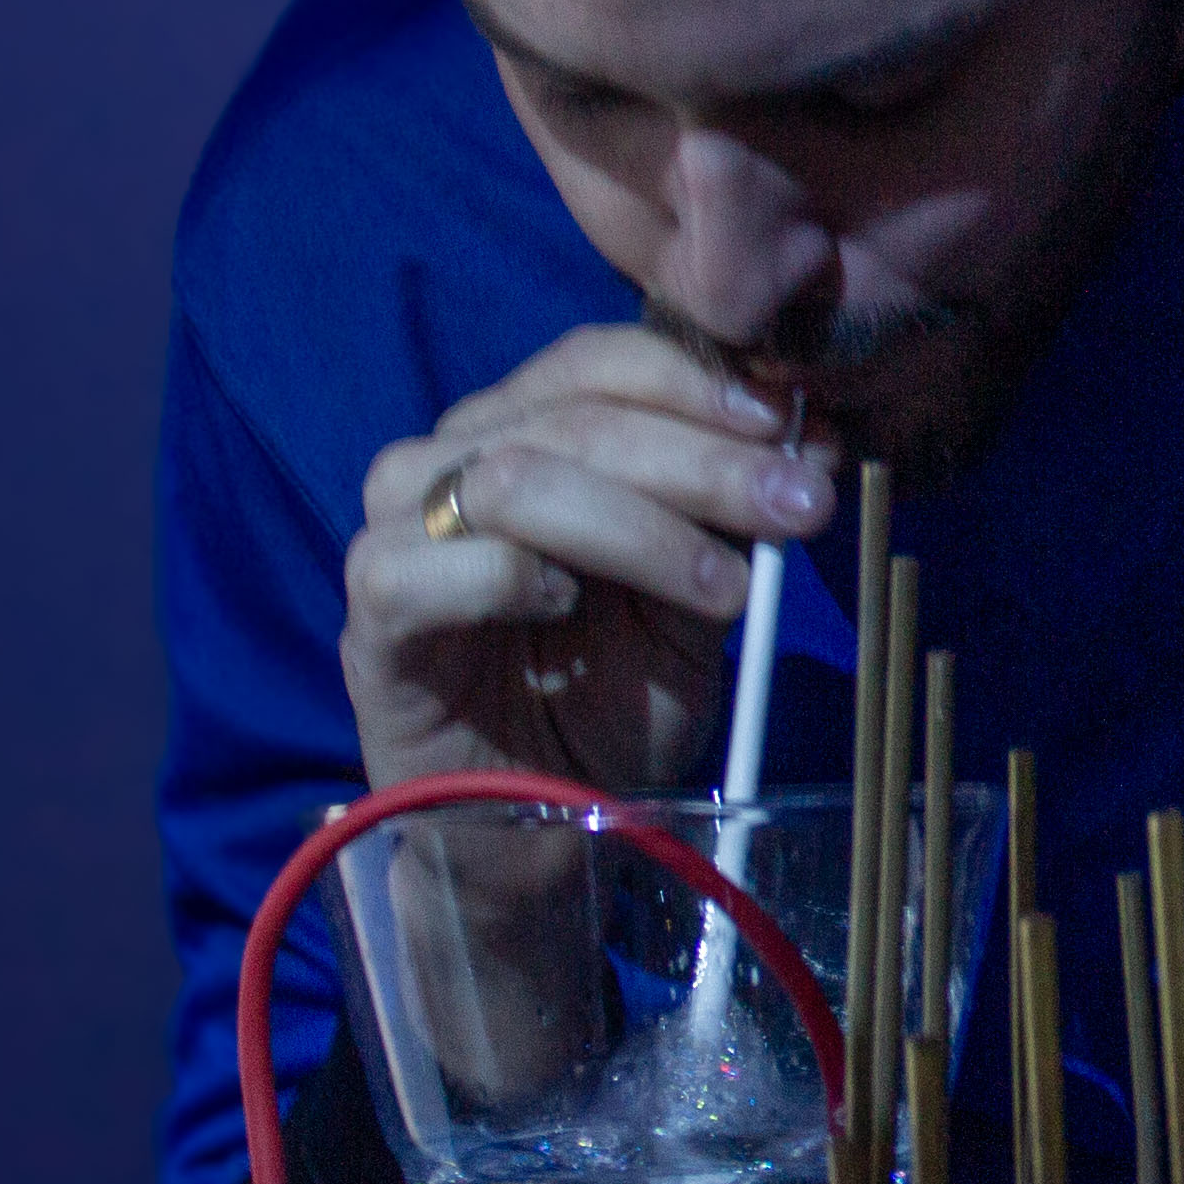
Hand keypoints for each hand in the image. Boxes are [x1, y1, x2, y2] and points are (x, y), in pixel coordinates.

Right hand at [342, 324, 846, 798]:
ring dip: (639, 527)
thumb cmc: (614, 697)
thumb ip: (736, 520)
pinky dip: (508, 575)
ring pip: (512, 480)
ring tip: (725, 590)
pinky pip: (422, 566)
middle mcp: (452, 458)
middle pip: (577, 419)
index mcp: (528, 429)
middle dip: (704, 461)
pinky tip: (566, 605)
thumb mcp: (699, 597)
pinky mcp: (369, 614)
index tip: (792, 426)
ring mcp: (398, 531)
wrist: (541, 823)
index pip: (600, 361)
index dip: (697, 383)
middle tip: (797, 506)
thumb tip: (813, 439)